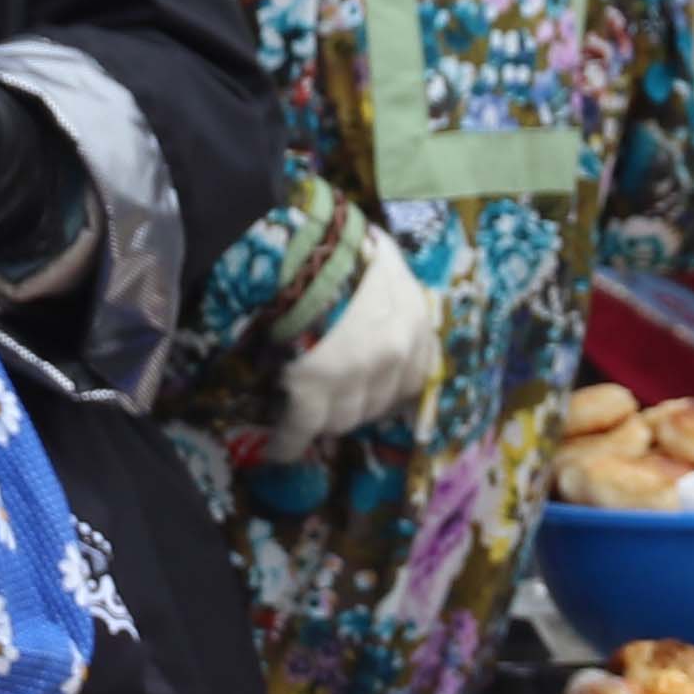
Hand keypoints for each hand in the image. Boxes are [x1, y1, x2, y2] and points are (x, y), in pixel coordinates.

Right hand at [268, 221, 440, 448]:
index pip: (414, 377)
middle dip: (355, 405)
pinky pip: (301, 428)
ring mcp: (355, 375)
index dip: (390, 389)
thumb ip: (386, 276)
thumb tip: (379, 272)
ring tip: (302, 418)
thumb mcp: (378, 253)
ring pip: (343, 418)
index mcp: (414, 320)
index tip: (372, 394)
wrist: (293, 247)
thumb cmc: (335, 243)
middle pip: (377, 402)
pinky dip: (289, 441)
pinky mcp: (313, 389)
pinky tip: (279, 450)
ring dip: (324, 419)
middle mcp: (393, 353)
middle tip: (330, 402)